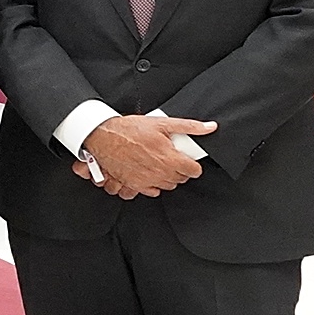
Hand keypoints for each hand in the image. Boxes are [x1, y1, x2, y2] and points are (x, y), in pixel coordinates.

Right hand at [81, 114, 215, 196]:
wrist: (103, 137)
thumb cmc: (130, 130)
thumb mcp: (162, 123)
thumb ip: (189, 126)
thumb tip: (209, 127)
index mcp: (170, 159)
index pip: (194, 171)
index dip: (193, 164)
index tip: (188, 160)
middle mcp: (160, 173)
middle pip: (181, 179)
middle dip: (180, 169)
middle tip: (172, 157)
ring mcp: (147, 181)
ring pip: (167, 186)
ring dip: (167, 177)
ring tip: (160, 163)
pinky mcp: (134, 185)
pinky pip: (151, 191)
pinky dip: (153, 184)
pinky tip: (149, 172)